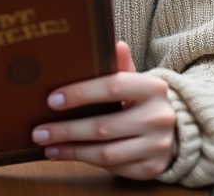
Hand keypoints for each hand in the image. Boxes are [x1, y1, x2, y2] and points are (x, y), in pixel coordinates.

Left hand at [31, 41, 176, 179]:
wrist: (175, 131)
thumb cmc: (142, 101)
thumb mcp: (135, 81)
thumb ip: (121, 66)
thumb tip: (115, 44)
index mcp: (153, 88)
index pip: (112, 87)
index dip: (80, 93)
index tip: (52, 100)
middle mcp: (159, 118)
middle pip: (103, 126)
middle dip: (66, 130)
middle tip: (39, 131)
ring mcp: (158, 146)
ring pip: (106, 153)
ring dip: (72, 151)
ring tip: (48, 146)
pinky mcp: (152, 168)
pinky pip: (114, 169)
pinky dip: (87, 163)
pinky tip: (68, 155)